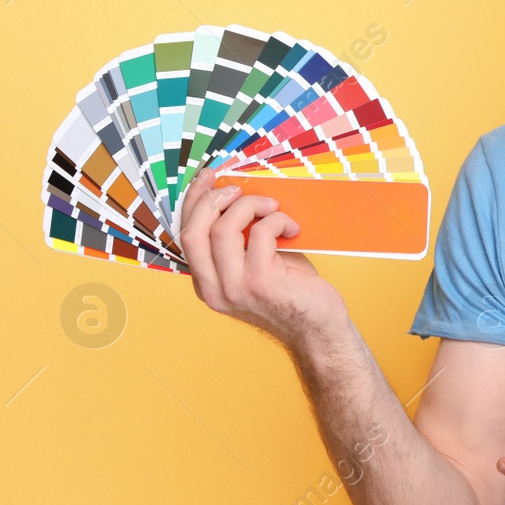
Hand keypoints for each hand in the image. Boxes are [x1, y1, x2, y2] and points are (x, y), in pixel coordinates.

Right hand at [178, 165, 348, 348]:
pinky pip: (261, 232)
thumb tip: (236, 195)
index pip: (186, 235)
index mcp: (207, 283)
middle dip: (213, 199)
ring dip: (250, 206)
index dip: (193, 200)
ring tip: (272, 208)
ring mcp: (235, 287)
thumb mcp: (256, 263)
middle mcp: (214, 288)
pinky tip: (292, 230)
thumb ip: (240, 238)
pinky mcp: (261, 282)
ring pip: (223, 228)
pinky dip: (278, 221)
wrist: (318, 328)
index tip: (208, 177)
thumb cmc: (291, 291)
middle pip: (193, 231)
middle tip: (239, 189)